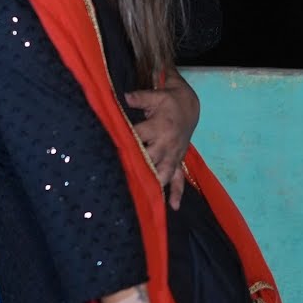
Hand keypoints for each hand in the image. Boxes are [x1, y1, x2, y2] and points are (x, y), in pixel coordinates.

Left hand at [125, 67, 199, 209]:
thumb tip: (124, 96)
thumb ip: (139, 98)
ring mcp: (173, 155)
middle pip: (150, 158)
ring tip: (146, 198)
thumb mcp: (156, 96)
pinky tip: (173, 206)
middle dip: (138, 166)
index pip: (139, 135)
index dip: (126, 140)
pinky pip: (180, 180)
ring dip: (155, 184)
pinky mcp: (178, 161)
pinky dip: (177, 193)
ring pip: (165, 173)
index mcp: (159, 127)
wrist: (190, 107)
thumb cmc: (169, 101)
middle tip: (122, 177)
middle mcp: (166, 144)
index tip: (112, 146)